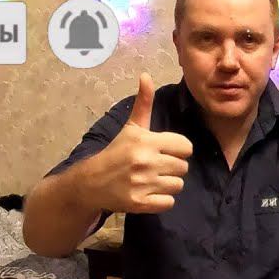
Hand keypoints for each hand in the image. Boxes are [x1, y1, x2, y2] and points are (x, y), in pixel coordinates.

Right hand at [86, 73, 192, 213]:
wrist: (92, 181)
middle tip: (156, 167)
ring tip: (153, 180)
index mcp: (146, 141)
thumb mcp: (131, 127)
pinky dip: (162, 200)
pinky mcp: (140, 203)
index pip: (186, 147)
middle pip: (183, 167)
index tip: (165, 151)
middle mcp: (146, 161)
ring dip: (168, 184)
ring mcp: (143, 183)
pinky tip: (149, 192)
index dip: (178, 149)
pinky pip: (169, 202)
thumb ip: (144, 103)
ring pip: (178, 185)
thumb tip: (146, 75)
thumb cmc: (117, 152)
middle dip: (172, 167)